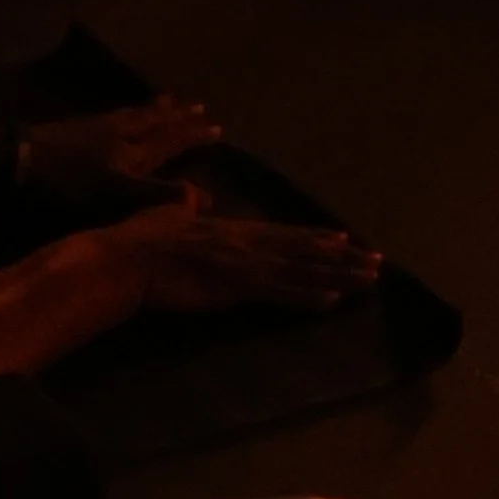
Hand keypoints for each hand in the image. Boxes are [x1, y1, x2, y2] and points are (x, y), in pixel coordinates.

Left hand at [25, 95, 223, 198]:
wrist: (22, 158)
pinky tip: (118, 113)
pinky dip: (125, 111)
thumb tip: (206, 199)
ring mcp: (96, 127)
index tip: (217, 127)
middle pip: (155, 121)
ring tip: (166, 99)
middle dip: (178, 115)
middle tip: (197, 103)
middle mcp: (121, 134)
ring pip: (134, 114)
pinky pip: (112, 114)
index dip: (194, 136)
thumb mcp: (119, 195)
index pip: (172, 141)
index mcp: (134, 152)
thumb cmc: (72, 183)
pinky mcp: (75, 126)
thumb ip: (160, 196)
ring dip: (153, 108)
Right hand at [113, 196, 379, 318]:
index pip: (283, 233)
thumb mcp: (166, 214)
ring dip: (338, 277)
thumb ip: (187, 206)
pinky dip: (307, 297)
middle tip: (377, 261)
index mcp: (231, 229)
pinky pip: (280, 294)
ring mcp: (243, 265)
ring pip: (302, 271)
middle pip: (304, 250)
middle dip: (342, 257)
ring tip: (370, 280)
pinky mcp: (235, 288)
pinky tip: (332, 301)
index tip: (343, 239)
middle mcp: (246, 243)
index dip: (315, 238)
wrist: (122, 259)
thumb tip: (197, 198)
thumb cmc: (137, 241)